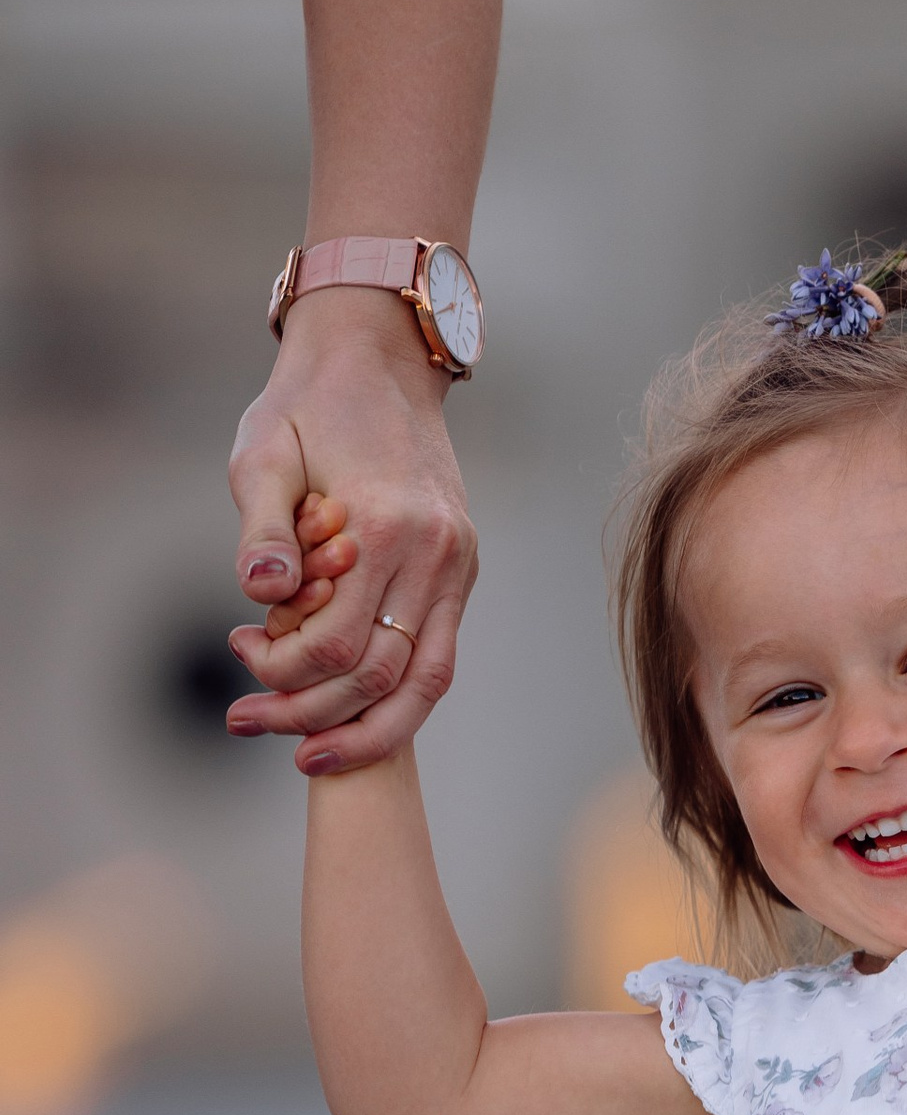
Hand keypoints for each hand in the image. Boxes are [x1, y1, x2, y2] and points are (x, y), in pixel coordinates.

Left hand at [226, 284, 476, 771]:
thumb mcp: (263, 452)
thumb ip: (263, 529)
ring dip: (362, 730)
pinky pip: (437, 659)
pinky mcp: (461, 572)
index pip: (334, 642)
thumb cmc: (307, 406)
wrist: (380, 360)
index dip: (279, 669)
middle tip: (245, 721)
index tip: (237, 648)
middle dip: (308, 715)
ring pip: (423, 685)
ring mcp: (457, 567)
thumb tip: (259, 598)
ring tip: (305, 754)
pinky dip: (397, 699)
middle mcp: (435, 555)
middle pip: (378, 677)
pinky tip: (350, 714)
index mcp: (386, 525)